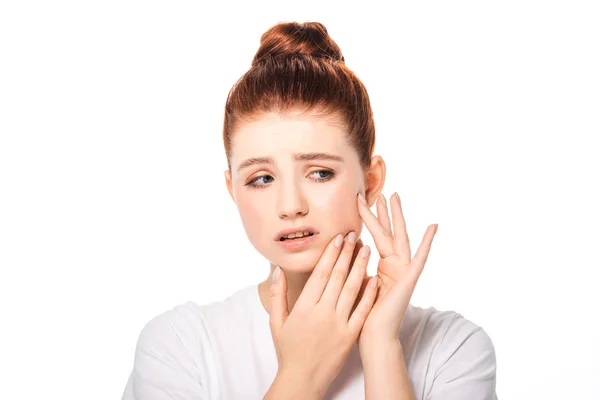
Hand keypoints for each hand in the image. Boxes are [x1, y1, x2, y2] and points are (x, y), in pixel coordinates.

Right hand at [268, 231, 378, 396]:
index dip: (330, 254)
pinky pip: (362, 311)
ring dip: (360, 267)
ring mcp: (338, 324)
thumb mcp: (276, 322)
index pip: (320, 274)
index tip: (338, 238)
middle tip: (354, 235)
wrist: (302, 379)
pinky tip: (375, 279)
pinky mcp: (350, 336)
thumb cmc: (288, 350)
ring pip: (351, 290)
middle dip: (346, 254)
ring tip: (367, 249)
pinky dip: (369, 295)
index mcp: (304, 307)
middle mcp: (322, 313)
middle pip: (337, 277)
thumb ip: (278, 295)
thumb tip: (278, 271)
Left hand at [356, 192, 437, 343]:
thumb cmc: (363, 313)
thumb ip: (358, 264)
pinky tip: (432, 227)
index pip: (376, 237)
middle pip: (388, 232)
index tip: (360, 201)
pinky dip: (427, 242)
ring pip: (400, 238)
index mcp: (383, 267)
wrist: (373, 335)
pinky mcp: (409, 280)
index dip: (369, 219)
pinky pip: (419, 258)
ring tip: (395, 197)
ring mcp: (404, 271)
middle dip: (385, 212)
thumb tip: (351, 244)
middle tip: (382, 192)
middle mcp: (395, 266)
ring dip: (398, 217)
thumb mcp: (357, 282)